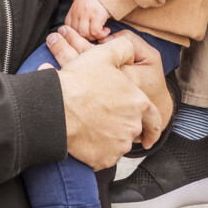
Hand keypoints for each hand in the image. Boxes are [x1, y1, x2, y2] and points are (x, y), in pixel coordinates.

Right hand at [45, 28, 164, 167]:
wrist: (54, 109)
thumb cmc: (78, 82)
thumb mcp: (104, 54)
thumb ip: (124, 48)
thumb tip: (129, 50)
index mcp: (138, 103)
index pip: (154, 119)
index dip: (153, 127)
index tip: (149, 137)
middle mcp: (133, 126)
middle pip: (132, 129)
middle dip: (122, 126)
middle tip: (104, 119)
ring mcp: (118, 145)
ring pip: (118, 143)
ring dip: (109, 138)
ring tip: (91, 126)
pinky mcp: (103, 159)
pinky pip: (104, 156)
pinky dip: (97, 150)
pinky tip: (86, 139)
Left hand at [64, 0, 110, 40]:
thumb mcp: (84, 4)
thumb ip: (80, 14)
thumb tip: (81, 31)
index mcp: (74, 8)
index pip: (68, 27)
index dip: (77, 34)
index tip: (86, 34)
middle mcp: (78, 11)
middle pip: (76, 32)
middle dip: (86, 38)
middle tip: (95, 35)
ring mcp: (86, 13)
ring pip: (84, 34)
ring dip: (94, 37)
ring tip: (101, 33)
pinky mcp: (97, 15)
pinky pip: (95, 32)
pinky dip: (101, 35)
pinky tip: (107, 31)